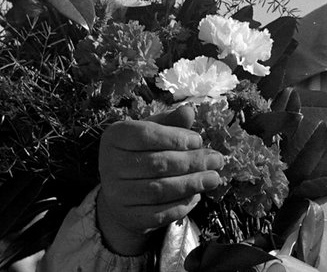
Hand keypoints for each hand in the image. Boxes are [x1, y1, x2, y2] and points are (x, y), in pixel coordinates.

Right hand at [96, 105, 223, 255]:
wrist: (122, 192)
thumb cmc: (143, 152)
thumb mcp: (155, 131)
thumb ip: (171, 122)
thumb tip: (188, 111)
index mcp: (114, 137)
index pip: (144, 135)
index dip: (175, 138)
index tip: (199, 140)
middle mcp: (109, 165)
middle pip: (156, 164)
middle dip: (191, 162)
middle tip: (216, 160)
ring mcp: (116, 194)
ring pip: (159, 190)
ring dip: (191, 184)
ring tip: (213, 178)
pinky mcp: (127, 216)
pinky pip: (159, 213)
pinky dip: (181, 205)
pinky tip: (196, 195)